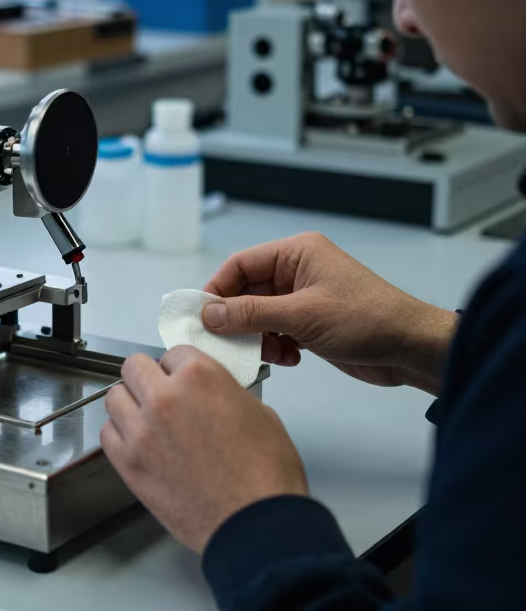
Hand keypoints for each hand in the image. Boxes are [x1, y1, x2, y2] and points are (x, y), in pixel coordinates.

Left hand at [101, 346, 307, 553]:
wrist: (254, 524)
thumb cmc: (265, 475)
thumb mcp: (258, 412)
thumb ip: (224, 392)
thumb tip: (212, 394)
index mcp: (200, 376)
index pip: (174, 353)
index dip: (182, 368)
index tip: (184, 379)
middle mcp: (165, 397)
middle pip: (134, 367)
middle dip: (149, 377)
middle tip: (162, 393)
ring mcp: (142, 431)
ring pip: (114, 397)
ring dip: (130, 404)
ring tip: (147, 419)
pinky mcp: (129, 464)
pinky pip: (107, 434)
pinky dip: (119, 434)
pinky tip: (139, 443)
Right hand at [202, 232, 455, 394]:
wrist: (410, 348)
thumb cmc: (368, 319)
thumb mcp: (303, 315)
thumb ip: (252, 314)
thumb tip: (209, 313)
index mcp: (297, 253)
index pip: (240, 264)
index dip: (217, 289)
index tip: (200, 316)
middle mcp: (298, 270)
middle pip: (247, 291)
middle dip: (238, 319)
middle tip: (225, 342)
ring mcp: (305, 297)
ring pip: (261, 315)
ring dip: (259, 337)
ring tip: (270, 353)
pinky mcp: (312, 323)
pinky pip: (278, 331)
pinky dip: (277, 346)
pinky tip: (291, 357)